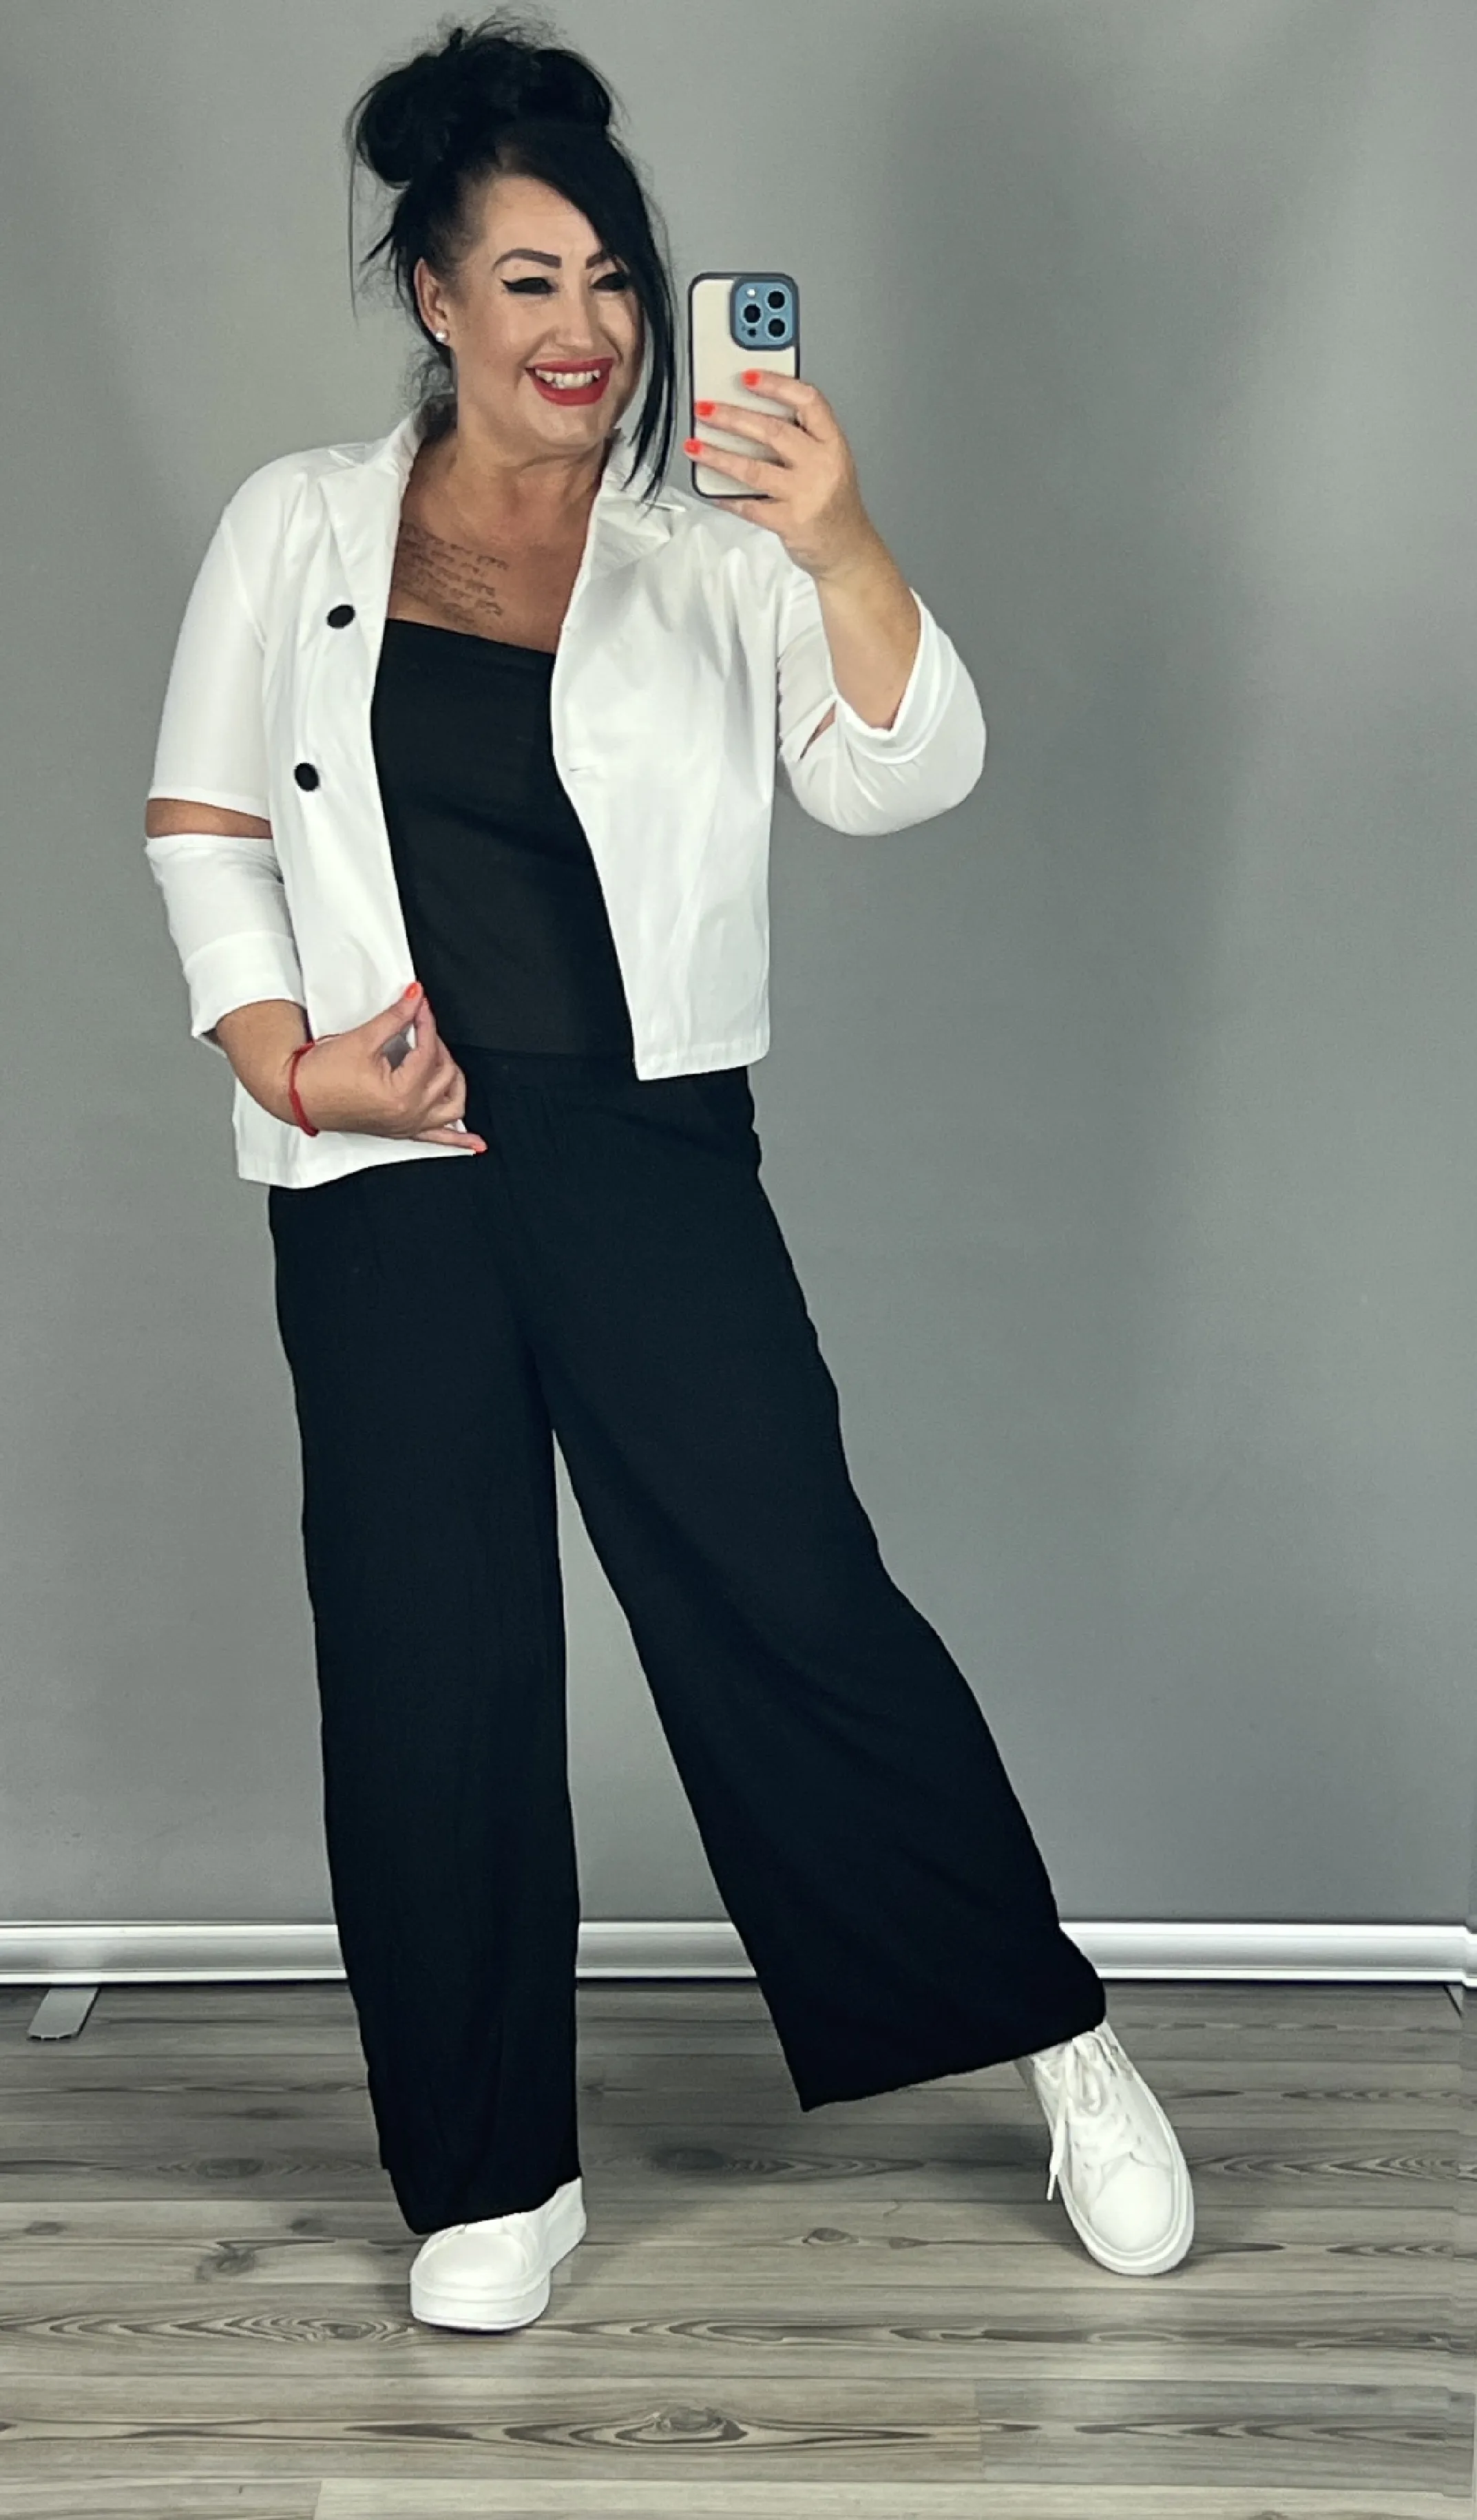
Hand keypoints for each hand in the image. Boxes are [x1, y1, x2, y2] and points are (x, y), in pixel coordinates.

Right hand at [285, 984, 485, 1149]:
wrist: (297, 1094)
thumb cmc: (321, 1074)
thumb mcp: (363, 1039)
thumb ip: (396, 1018)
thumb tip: (415, 998)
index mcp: (402, 1094)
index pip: (428, 1051)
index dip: (425, 1023)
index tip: (420, 1004)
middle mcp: (409, 1114)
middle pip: (444, 1074)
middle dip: (437, 1046)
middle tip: (421, 1026)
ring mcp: (406, 1126)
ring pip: (451, 1107)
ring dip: (455, 1084)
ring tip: (446, 1062)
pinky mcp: (399, 1130)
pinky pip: (437, 1140)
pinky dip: (457, 1140)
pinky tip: (475, 1144)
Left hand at [684, 372, 878, 581]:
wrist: (847, 548)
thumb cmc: (834, 502)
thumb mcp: (830, 460)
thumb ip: (801, 437)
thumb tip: (752, 413)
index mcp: (833, 442)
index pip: (808, 401)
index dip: (777, 384)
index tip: (749, 377)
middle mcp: (821, 465)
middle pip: (773, 431)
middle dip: (733, 417)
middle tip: (706, 409)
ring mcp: (805, 494)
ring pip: (754, 468)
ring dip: (719, 455)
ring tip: (696, 446)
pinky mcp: (789, 521)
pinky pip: (749, 505)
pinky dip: (726, 496)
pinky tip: (711, 489)